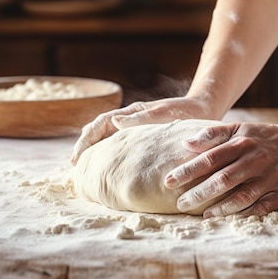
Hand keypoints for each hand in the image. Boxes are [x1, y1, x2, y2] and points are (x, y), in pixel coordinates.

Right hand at [70, 97, 214, 164]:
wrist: (202, 110)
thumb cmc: (185, 112)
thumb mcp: (164, 114)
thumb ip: (141, 118)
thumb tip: (114, 123)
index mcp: (131, 113)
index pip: (100, 124)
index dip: (86, 140)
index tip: (77, 157)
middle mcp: (129, 119)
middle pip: (98, 131)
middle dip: (85, 146)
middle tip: (75, 165)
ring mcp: (134, 128)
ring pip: (107, 138)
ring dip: (95, 151)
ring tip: (86, 168)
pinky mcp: (142, 136)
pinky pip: (120, 145)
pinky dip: (110, 154)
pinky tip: (109, 169)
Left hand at [164, 122, 277, 217]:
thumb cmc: (263, 137)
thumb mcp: (239, 128)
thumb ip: (212, 134)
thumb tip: (186, 143)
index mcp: (242, 143)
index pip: (210, 158)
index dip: (188, 171)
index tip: (168, 181)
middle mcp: (256, 160)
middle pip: (223, 180)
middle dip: (199, 193)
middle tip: (181, 204)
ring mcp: (271, 177)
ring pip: (243, 196)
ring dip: (221, 208)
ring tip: (204, 215)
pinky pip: (263, 206)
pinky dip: (246, 214)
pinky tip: (230, 218)